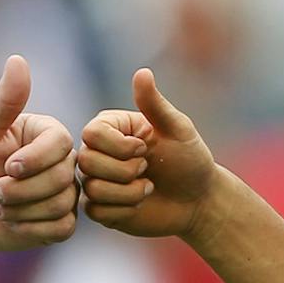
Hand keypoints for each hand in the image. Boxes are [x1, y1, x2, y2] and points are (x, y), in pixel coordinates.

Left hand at [0, 55, 78, 257]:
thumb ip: (3, 101)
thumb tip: (18, 60)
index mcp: (46, 134)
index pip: (62, 142)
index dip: (36, 158)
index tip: (7, 166)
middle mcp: (61, 162)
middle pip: (63, 177)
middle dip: (21, 189)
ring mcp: (64, 193)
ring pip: (61, 204)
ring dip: (20, 210)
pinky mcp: (60, 223)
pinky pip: (60, 228)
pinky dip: (29, 228)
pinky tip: (8, 222)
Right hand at [78, 68, 219, 238]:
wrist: (196, 200)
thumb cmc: (189, 160)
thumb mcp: (177, 129)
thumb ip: (155, 104)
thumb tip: (142, 72)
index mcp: (111, 128)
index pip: (91, 133)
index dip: (118, 145)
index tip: (146, 148)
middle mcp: (98, 152)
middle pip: (87, 161)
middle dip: (125, 170)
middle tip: (147, 169)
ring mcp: (96, 180)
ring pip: (92, 188)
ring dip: (129, 192)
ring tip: (148, 187)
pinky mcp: (99, 207)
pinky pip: (96, 210)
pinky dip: (124, 209)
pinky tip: (139, 204)